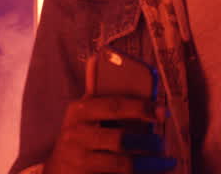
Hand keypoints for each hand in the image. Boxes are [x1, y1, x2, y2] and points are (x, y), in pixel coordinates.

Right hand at [45, 95, 174, 173]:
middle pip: (120, 139)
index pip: (114, 105)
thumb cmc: (77, 135)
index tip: (162, 112)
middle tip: (162, 142)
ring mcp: (79, 161)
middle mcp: (76, 136)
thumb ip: (94, 88)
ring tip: (164, 162)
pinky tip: (151, 173)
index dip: (141, 108)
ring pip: (122, 165)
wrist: (56, 170)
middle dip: (147, 141)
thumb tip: (96, 56)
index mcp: (79, 112)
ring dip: (148, 164)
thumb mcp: (81, 112)